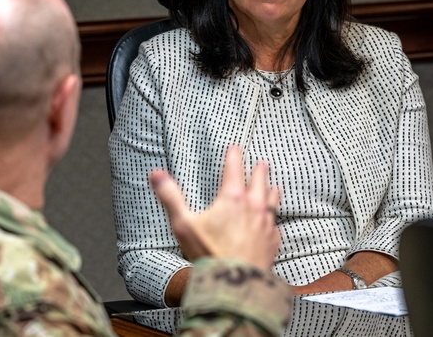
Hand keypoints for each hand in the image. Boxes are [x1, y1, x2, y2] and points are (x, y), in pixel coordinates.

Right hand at [149, 145, 281, 271]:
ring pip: (273, 202)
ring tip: (275, 186)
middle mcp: (253, 208)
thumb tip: (157, 174)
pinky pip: (276, 227)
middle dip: (259, 171)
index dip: (234, 155)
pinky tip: (273, 224)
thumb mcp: (183, 223)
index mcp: (232, 199)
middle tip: (262, 163)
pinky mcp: (272, 243)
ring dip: (272, 192)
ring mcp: (266, 226)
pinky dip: (274, 221)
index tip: (235, 147)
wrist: (235, 284)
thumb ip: (170, 196)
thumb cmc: (209, 253)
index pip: (234, 169)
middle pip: (259, 182)